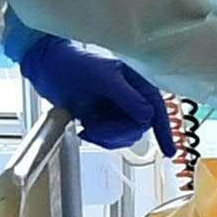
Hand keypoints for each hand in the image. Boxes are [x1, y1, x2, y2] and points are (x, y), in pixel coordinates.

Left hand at [13, 31, 174, 153]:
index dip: (164, 130)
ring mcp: (115, 109)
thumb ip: (128, 98)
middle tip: (96, 128)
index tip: (169, 152)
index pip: (157, 109)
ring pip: (125, 135)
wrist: (48, 67)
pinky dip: (98, 138)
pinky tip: (85, 130)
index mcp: (137, 83)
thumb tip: (148, 117)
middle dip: (118, 132)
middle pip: (139, 127)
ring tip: (89, 128)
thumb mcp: (104, 79)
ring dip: (107, 137)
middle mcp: (130, 97)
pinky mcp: (101, 118)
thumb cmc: (76, 64)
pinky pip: (109, 137)